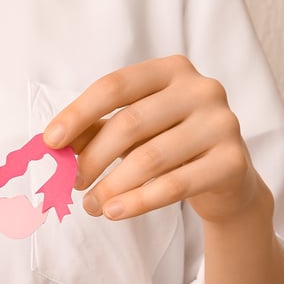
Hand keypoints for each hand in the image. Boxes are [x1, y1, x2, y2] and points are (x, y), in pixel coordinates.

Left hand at [43, 54, 269, 224]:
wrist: (226, 179)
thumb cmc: (168, 145)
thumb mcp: (130, 132)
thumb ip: (94, 130)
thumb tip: (51, 144)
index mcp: (171, 70)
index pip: (114, 86)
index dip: (78, 114)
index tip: (49, 142)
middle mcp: (202, 89)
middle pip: (129, 124)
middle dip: (92, 158)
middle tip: (73, 183)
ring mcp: (222, 123)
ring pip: (149, 158)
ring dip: (111, 186)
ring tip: (91, 205)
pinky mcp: (233, 161)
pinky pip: (174, 185)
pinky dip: (137, 202)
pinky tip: (114, 212)